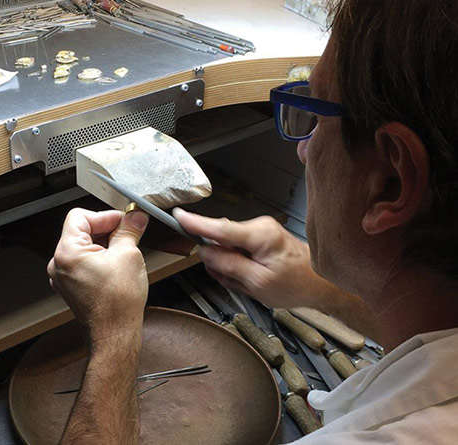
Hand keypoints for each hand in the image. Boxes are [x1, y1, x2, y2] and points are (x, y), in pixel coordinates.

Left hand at [48, 208, 148, 342]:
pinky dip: (98, 259)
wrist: (115, 333)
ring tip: (122, 254)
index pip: (80, 216)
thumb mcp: (128, 255)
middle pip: (81, 231)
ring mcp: (62, 276)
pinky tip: (115, 267)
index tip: (122, 221)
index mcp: (67, 252)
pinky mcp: (70, 286)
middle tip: (127, 234)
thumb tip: (134, 217)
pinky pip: (82, 262)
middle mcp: (58, 264)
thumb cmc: (117, 303)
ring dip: (103, 245)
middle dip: (106, 230)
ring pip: (82, 246)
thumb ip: (129, 230)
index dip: (104, 216)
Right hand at [173, 208, 330, 307]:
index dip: (196, 223)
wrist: (322, 284)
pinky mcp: (259, 237)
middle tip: (238, 281)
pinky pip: (236, 250)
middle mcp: (259, 227)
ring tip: (250, 281)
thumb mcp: (258, 283)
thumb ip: (229, 266)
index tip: (178, 216)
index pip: (220, 227)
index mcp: (259, 235)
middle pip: (220, 240)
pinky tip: (252, 276)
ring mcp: (259, 230)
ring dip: (231, 266)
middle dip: (221, 262)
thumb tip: (206, 253)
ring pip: (227, 247)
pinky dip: (238, 265)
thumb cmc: (297, 284)